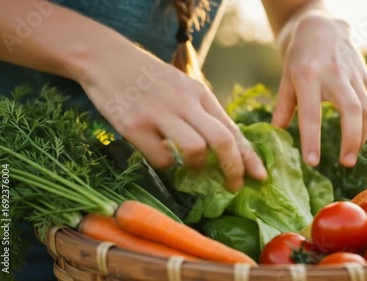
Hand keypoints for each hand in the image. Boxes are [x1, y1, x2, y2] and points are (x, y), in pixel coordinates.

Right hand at [78, 46, 267, 189]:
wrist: (106, 59)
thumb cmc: (150, 78)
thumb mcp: (182, 87)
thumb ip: (202, 113)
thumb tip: (225, 147)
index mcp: (199, 93)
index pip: (232, 128)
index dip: (249, 156)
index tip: (260, 176)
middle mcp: (184, 102)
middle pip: (222, 140)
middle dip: (234, 168)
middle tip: (234, 186)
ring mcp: (159, 113)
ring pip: (195, 150)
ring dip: (197, 167)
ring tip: (189, 168)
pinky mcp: (135, 125)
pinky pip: (161, 158)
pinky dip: (165, 164)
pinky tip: (159, 154)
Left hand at [272, 10, 366, 167]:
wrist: (321, 27)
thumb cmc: (299, 56)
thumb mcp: (286, 78)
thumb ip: (283, 107)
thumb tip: (277, 134)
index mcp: (308, 76)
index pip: (310, 113)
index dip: (311, 139)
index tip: (312, 162)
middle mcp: (334, 74)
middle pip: (351, 110)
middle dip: (351, 139)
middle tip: (346, 163)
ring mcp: (352, 74)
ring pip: (365, 108)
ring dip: (361, 135)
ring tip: (351, 156)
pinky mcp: (364, 75)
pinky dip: (365, 123)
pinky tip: (358, 137)